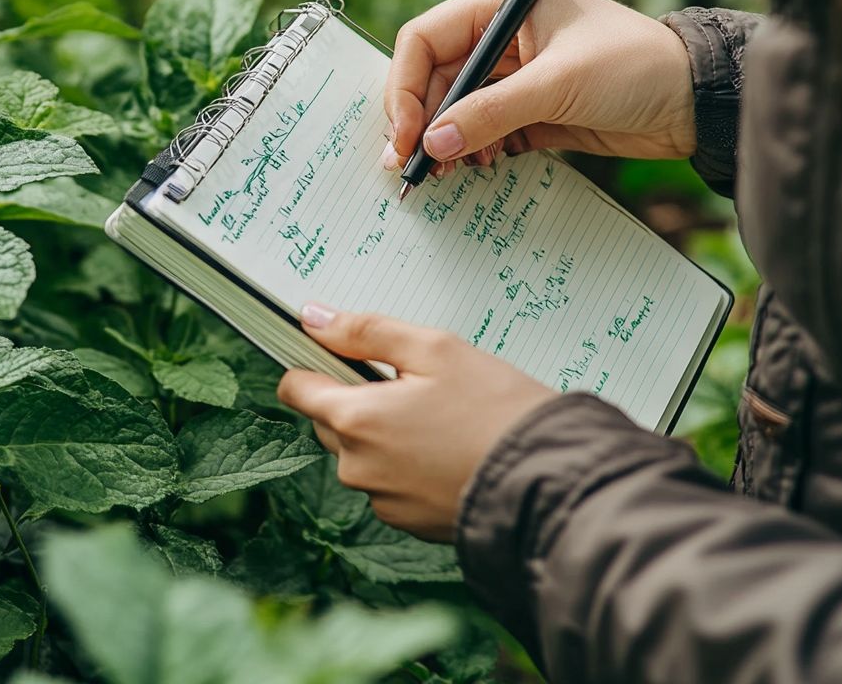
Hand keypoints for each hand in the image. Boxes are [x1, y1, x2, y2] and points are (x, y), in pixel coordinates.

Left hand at [277, 304, 553, 541]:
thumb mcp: (435, 349)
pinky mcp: (405, 522)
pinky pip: (385, 484)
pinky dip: (404, 466)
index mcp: (354, 419)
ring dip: (382, 435)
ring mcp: (379, 499)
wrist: (545, 480)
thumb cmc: (496, 410)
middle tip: (412, 388)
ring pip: (358, 454)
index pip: (295, 388)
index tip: (338, 356)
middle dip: (357, 401)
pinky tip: (444, 452)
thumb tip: (313, 319)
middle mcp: (356, 466)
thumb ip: (365, 332)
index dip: (314, 365)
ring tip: (437, 421)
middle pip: (327, 421)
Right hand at [382, 0, 694, 173]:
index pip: (426, 38)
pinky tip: (476, 167)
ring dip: (443, 141)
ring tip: (445, 172)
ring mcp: (515, 77)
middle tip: (410, 165)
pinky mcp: (530, 113)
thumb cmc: (637, 67)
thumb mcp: (559, 84)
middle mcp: (503, 39)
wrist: (696, 102)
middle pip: (433, 78)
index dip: (405, 84)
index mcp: (505, 6)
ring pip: (454, 109)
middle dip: (420, 121)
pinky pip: (480, 132)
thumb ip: (490, 113)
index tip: (407, 131)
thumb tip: (434, 144)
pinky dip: (470, 151)